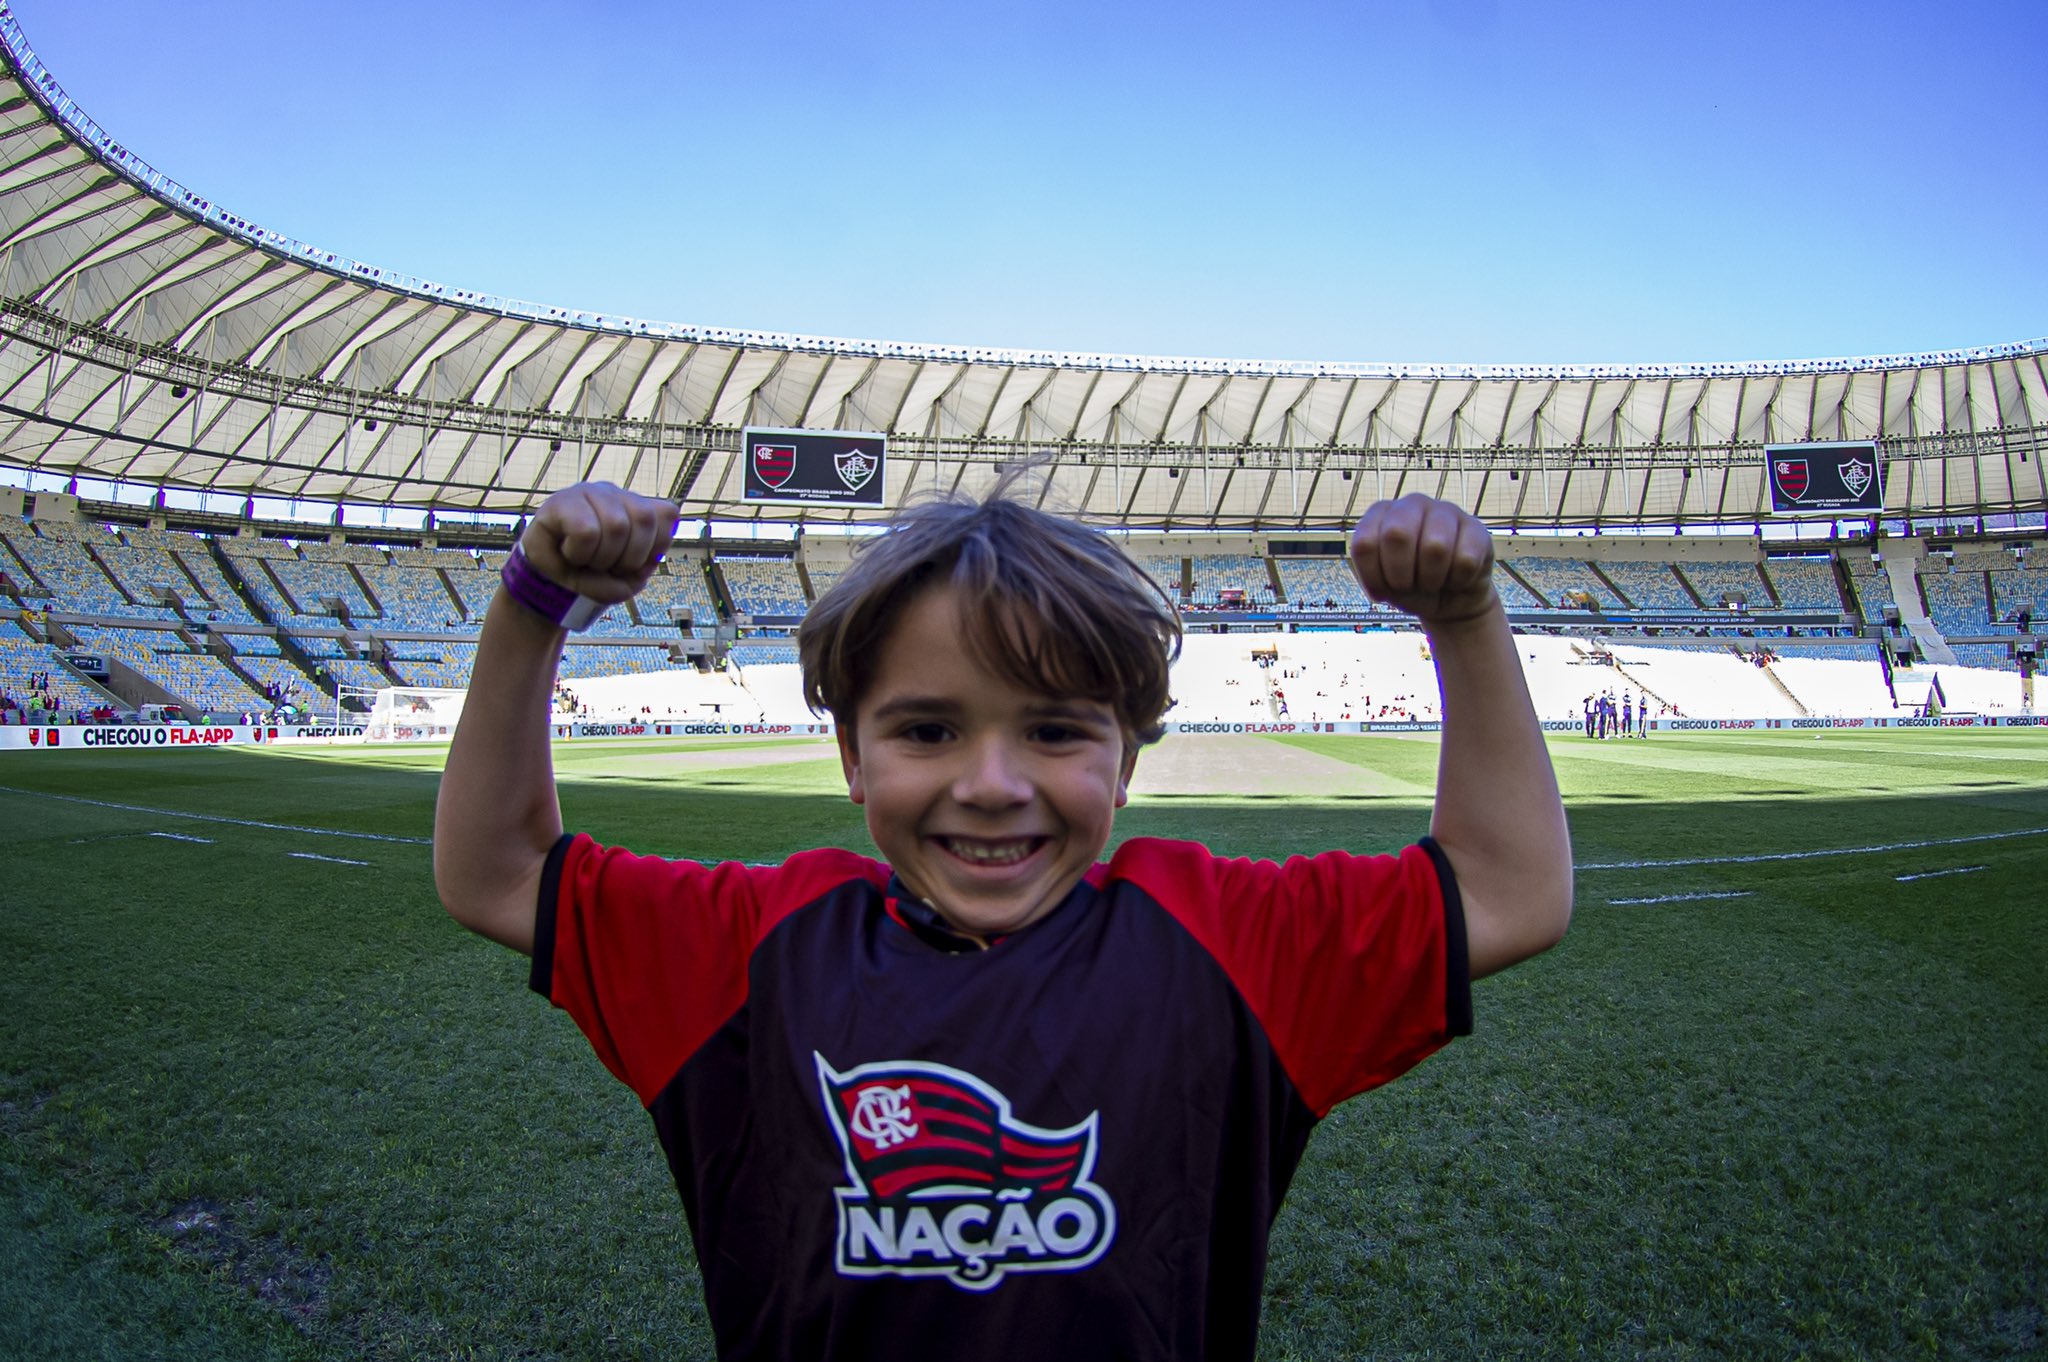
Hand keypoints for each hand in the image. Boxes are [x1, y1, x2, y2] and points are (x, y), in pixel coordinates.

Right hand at [519, 482, 678, 603]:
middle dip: (629, 557)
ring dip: (601, 559)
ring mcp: (588, 493)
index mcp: (638, 508)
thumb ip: (644, 566)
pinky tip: (568, 554)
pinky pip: (586, 531)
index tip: (631, 566)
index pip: (667, 515)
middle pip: (645, 519)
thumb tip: (647, 556)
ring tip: (585, 561)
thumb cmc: (591, 579)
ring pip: (616, 525)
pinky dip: (580, 554)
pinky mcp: (560, 502)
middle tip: (606, 567)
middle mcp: (616, 495)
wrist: (549, 589)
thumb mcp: (626, 581)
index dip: (653, 549)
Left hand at [1348, 494, 1498, 627]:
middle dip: (1401, 574)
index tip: (1384, 586)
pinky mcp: (1476, 527)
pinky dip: (1457, 581)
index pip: (1365, 543)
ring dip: (1431, 580)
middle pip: (1397, 535)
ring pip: (1436, 547)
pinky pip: (1465, 560)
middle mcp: (1411, 504)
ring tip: (1433, 582)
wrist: (1450, 600)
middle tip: (1408, 585)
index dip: (1373, 576)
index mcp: (1381, 514)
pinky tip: (1456, 578)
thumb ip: (1374, 575)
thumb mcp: (1383, 586)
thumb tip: (1380, 573)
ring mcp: (1445, 510)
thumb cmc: (1410, 586)